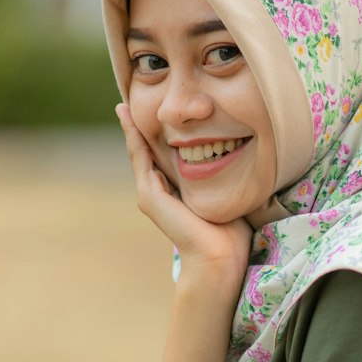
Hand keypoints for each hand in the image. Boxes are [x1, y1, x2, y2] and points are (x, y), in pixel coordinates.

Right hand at [118, 105, 251, 289]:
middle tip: (128, 102)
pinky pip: (140, 159)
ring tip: (124, 106)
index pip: (164, 156)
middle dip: (138, 128)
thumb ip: (222, 179)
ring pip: (138, 154)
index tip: (158, 113)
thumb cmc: (230, 233)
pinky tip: (129, 119)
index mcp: (177, 192)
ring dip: (130, 129)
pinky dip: (134, 138)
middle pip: (147, 152)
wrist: (219, 258)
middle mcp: (160, 193)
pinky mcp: (150, 196)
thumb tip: (238, 157)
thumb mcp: (225, 194)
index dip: (159, 134)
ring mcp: (151, 195)